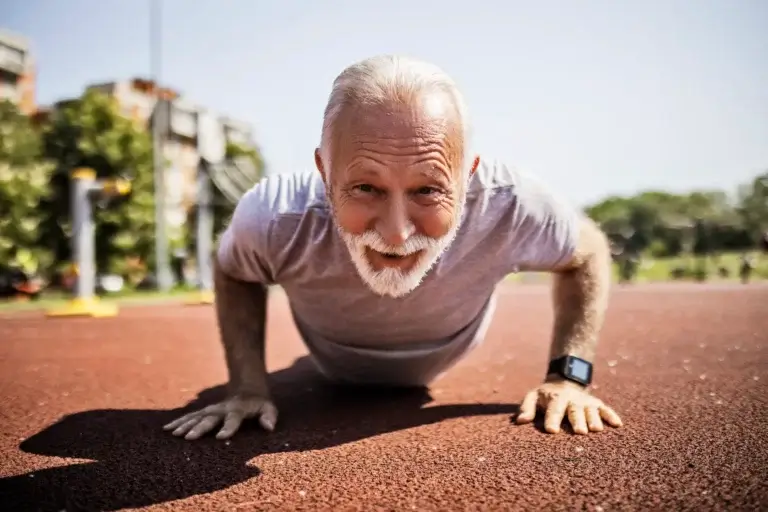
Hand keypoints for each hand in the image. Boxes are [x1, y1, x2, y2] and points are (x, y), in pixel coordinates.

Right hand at [163, 394, 277, 440]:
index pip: (233, 418)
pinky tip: (167, 429)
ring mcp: (211, 409)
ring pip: (196, 416)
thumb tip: (269, 427)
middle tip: (189, 438)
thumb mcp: (269, 408)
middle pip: (210, 418)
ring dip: (185, 425)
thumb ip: (269, 416)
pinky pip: (190, 416)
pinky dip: (178, 422)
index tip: (220, 437)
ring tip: (174, 434)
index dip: (228, 428)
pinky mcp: (204, 411)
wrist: (247, 389)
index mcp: (238, 409)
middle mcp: (222, 409)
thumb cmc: (259, 404)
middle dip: (200, 427)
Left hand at [515, 379, 622, 433]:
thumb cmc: (546, 396)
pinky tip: (618, 424)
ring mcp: (585, 402)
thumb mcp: (533, 396)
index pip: (553, 409)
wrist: (564, 381)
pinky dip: (611, 415)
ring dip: (593, 419)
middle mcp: (572, 400)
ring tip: (596, 429)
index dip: (552, 419)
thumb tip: (520, 421)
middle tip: (579, 432)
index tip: (551, 430)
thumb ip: (526, 407)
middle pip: (574, 411)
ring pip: (590, 410)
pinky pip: (605, 409)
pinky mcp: (596, 403)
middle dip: (577, 420)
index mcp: (555, 398)